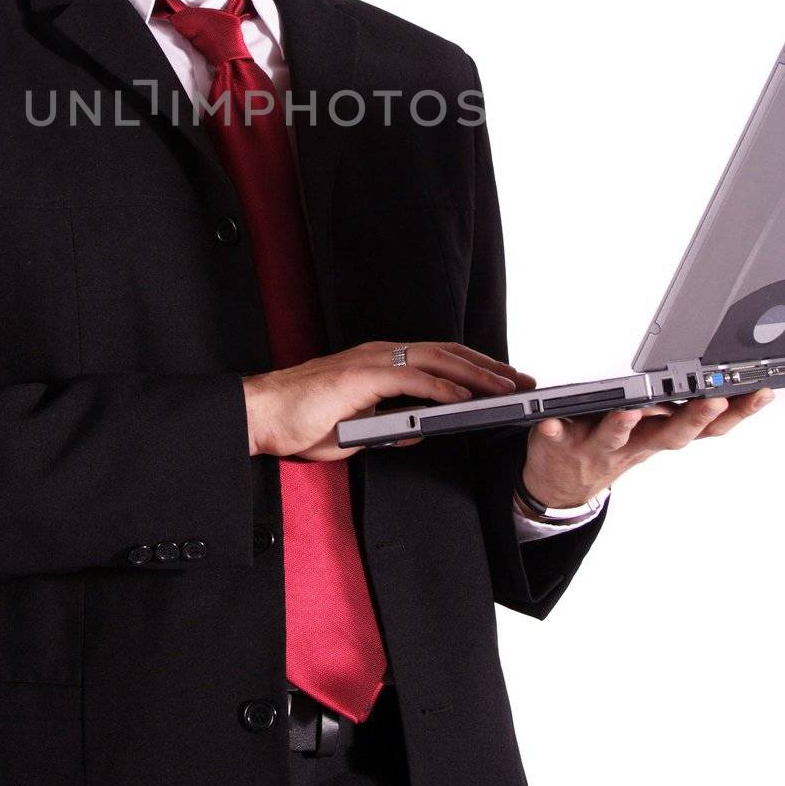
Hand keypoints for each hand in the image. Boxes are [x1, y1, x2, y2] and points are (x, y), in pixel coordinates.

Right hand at [242, 339, 536, 460]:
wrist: (262, 415)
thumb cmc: (300, 421)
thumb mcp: (356, 432)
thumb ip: (387, 427)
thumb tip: (417, 433)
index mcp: (380, 363)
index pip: (439, 358)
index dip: (476, 367)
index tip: (506, 381)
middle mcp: (380, 354)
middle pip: (448, 352)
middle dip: (490, 366)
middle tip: (524, 381)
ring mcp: (372, 361)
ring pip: (437, 359)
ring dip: (477, 374)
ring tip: (507, 388)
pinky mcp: (361, 376)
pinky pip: (412, 379)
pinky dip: (443, 386)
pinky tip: (466, 397)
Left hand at [520, 389, 775, 507]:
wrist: (562, 485)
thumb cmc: (613, 447)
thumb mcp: (655, 434)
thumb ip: (682, 412)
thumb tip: (722, 383)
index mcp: (660, 436)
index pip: (707, 427)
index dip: (738, 413)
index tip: (761, 391)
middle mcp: (635, 444)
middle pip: (671, 434)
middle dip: (695, 417)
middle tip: (714, 398)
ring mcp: (598, 447)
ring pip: (615, 436)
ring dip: (624, 424)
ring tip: (629, 410)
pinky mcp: (561, 443)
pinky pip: (555, 434)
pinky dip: (552, 427)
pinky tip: (548, 420)